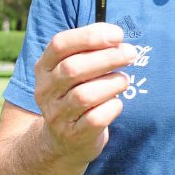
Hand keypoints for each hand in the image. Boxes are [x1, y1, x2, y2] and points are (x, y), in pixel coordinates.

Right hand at [34, 23, 136, 164]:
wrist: (63, 140)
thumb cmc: (78, 93)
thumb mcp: (75, 70)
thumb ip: (91, 51)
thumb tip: (117, 38)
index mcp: (44, 67)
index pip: (60, 44)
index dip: (89, 36)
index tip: (117, 35)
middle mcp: (45, 90)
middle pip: (73, 68)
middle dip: (107, 58)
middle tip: (130, 53)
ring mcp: (56, 115)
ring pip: (84, 96)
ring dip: (112, 83)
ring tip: (124, 80)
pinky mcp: (72, 135)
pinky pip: (95, 119)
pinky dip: (112, 107)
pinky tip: (116, 103)